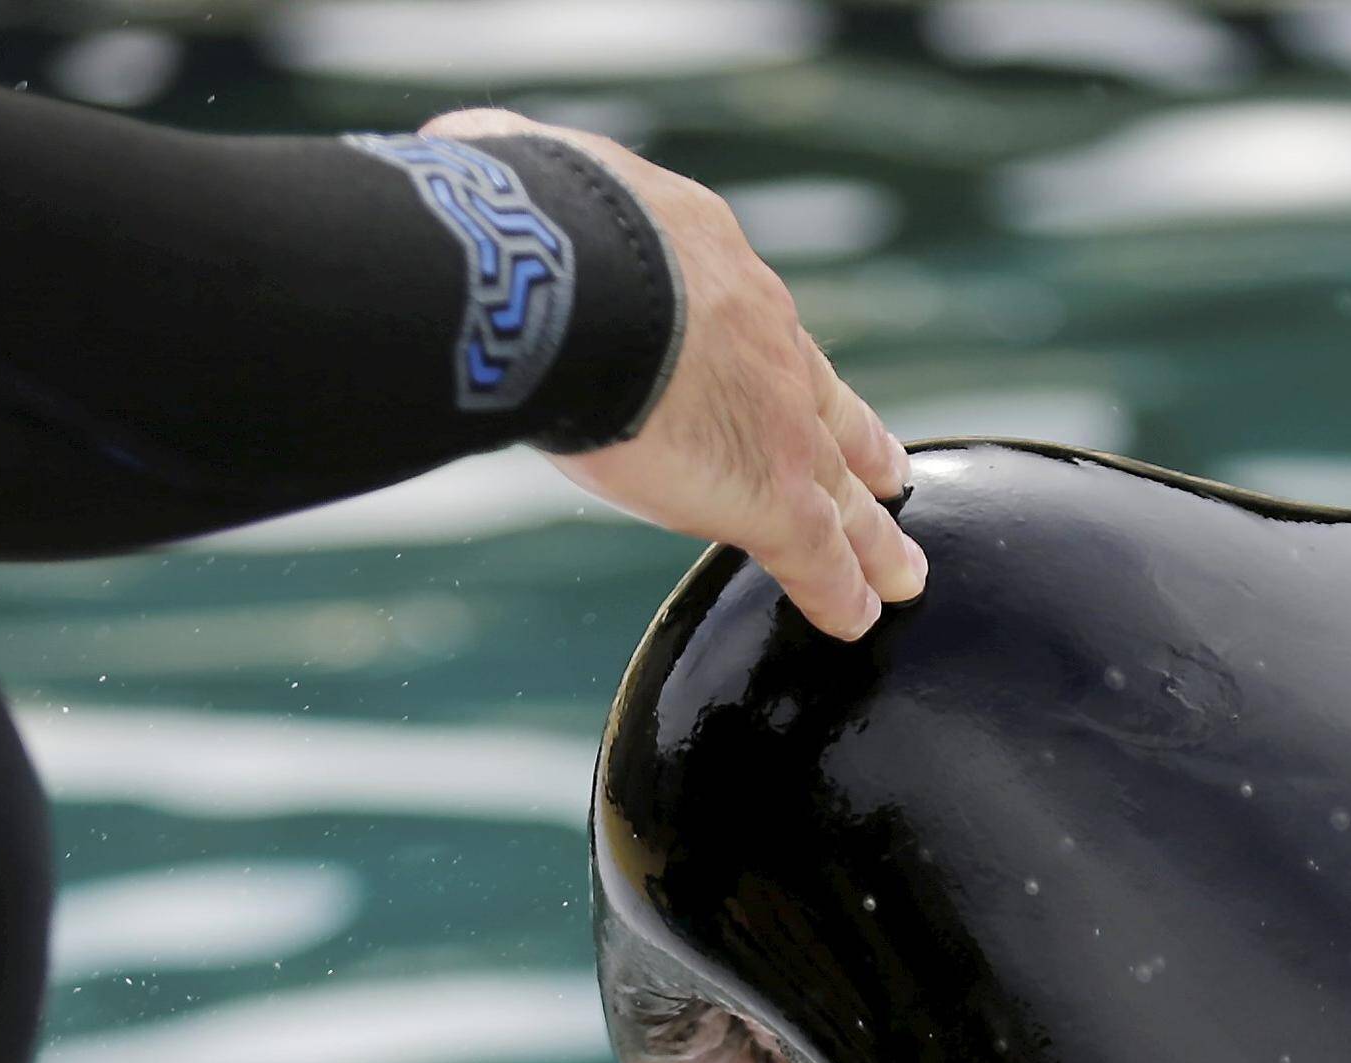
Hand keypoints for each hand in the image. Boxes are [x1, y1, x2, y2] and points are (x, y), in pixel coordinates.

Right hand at [427, 108, 927, 639]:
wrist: (565, 271)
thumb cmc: (527, 221)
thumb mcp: (529, 179)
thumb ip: (514, 184)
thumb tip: (450, 157)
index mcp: (702, 257)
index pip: (747, 319)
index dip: (767, 356)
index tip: (784, 376)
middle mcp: (759, 333)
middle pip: (820, 400)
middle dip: (853, 443)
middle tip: (887, 474)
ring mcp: (774, 415)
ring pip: (838, 484)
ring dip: (872, 532)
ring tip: (899, 570)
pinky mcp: (768, 491)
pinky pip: (819, 552)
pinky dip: (842, 589)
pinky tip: (858, 616)